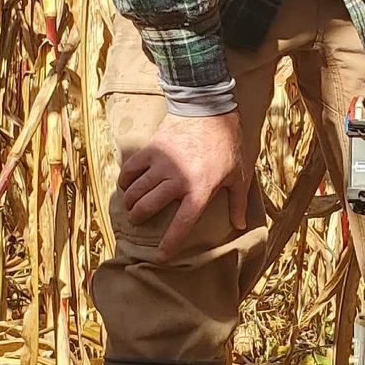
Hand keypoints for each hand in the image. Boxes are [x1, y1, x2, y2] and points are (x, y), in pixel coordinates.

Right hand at [118, 109, 250, 260]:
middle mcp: (177, 180)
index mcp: (199, 190)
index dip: (170, 243)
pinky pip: (130, 170)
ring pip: (135, 191)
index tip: (161, 256)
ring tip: (131, 207)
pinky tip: (125, 186)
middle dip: (139, 218)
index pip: (181, 224)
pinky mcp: (150, 150)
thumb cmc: (226, 145)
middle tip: (138, 221)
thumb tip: (239, 225)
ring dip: (130, 203)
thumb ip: (237, 202)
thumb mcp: (238, 175)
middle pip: (147, 207)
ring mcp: (161, 164)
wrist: (208, 109)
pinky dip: (124, 180)